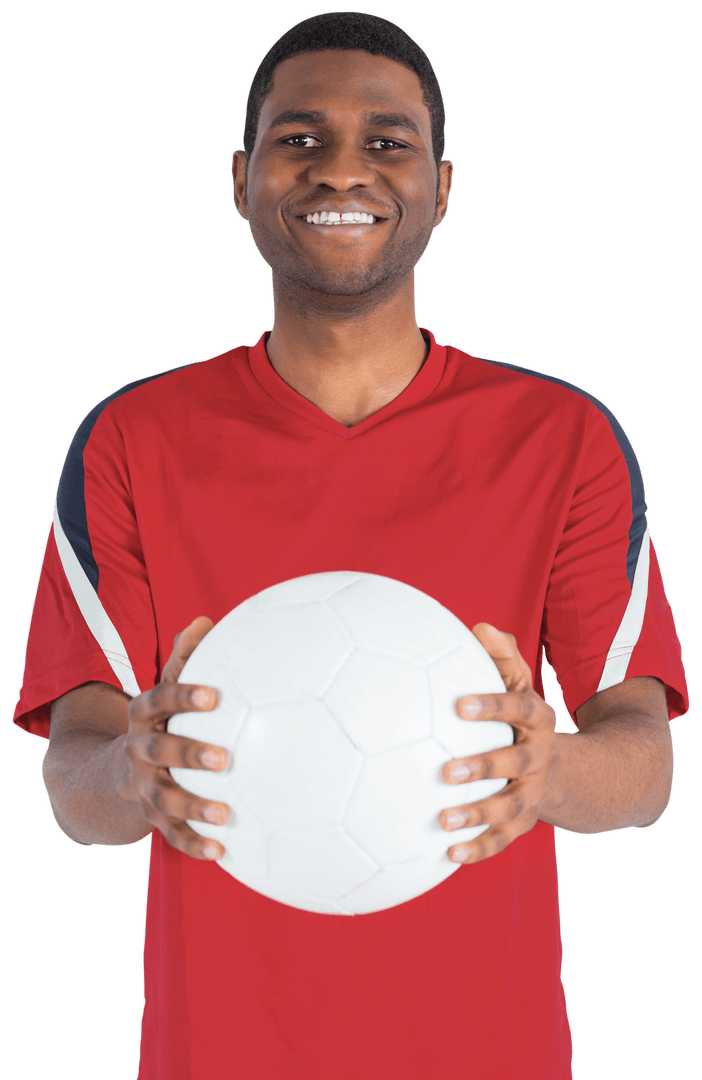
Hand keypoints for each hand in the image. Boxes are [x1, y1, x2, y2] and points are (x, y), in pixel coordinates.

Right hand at [123, 616, 230, 860]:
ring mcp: (143, 788)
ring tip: (224, 814)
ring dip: (193, 807)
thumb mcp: (163, 691)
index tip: (215, 694)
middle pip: (158, 751)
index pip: (158, 700)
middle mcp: (138, 752)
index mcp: (143, 717)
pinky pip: (170, 836)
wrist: (111, 774)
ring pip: (164, 799)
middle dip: (188, 754)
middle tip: (222, 758)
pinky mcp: (152, 819)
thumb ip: (184, 659)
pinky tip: (222, 852)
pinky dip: (194, 845)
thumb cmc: (158, 722)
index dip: (184, 697)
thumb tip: (205, 620)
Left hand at [439, 623, 558, 863]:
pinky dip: (479, 849)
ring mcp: (532, 793)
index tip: (459, 705)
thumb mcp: (521, 684)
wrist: (568, 770)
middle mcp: (538, 757)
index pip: (519, 709)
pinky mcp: (524, 821)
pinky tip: (449, 854)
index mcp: (536, 720)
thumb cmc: (524, 718)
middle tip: (447, 771)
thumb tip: (480, 626)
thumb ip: (503, 657)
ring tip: (444, 820)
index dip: (492, 706)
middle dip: (483, 767)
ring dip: (478, 815)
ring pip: (508, 807)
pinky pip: (503, 839)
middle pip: (514, 762)